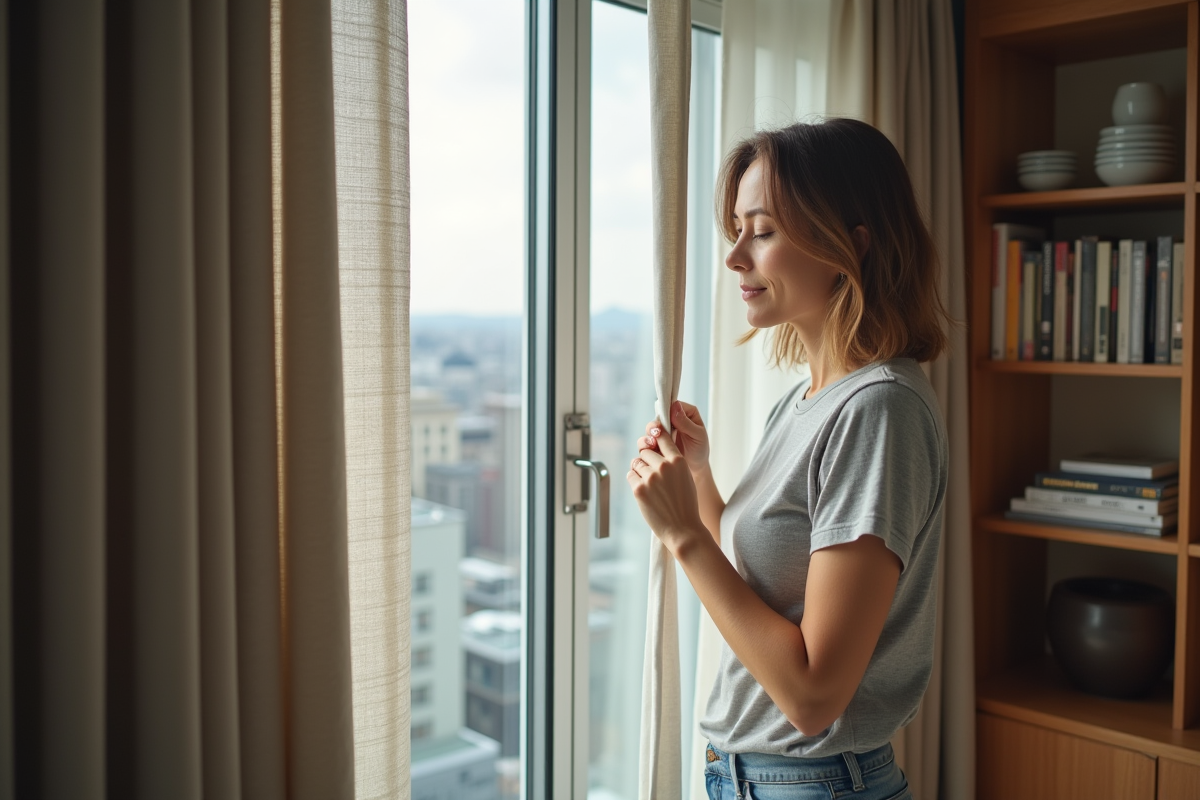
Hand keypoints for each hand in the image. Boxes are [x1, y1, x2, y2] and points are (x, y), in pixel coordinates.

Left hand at [627, 424, 705, 554]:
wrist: (683, 529)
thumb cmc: (685, 504)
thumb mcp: (685, 477)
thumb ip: (672, 462)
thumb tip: (655, 448)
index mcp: (678, 461)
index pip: (662, 437)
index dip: (655, 438)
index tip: (652, 439)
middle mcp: (664, 466)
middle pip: (645, 450)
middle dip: (646, 459)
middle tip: (652, 473)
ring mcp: (650, 477)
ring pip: (636, 463)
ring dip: (640, 471)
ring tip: (650, 485)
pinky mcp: (639, 489)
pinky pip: (630, 475)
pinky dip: (634, 481)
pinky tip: (644, 491)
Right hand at [635, 400, 710, 475]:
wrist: (695, 467)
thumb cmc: (700, 449)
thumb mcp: (697, 435)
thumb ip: (686, 422)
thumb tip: (675, 406)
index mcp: (686, 412)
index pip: (672, 405)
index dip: (665, 412)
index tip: (662, 422)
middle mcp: (673, 418)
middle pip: (659, 415)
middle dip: (655, 425)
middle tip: (655, 434)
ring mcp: (664, 429)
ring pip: (651, 427)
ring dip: (650, 434)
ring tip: (653, 443)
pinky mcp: (658, 440)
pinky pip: (648, 438)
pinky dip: (647, 443)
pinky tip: (651, 449)